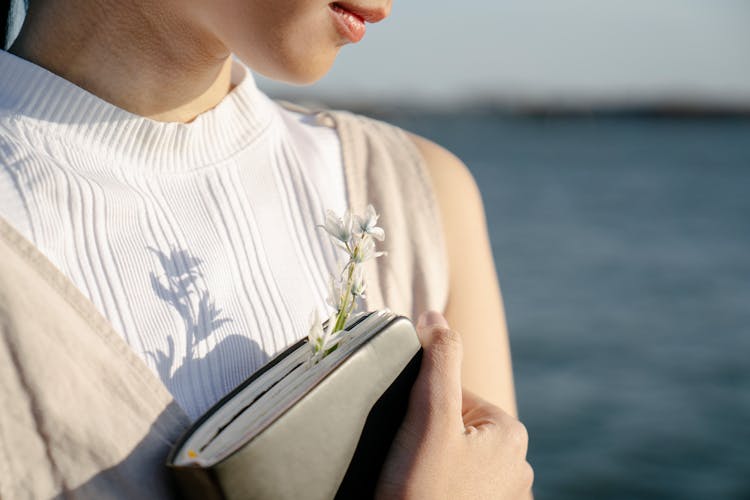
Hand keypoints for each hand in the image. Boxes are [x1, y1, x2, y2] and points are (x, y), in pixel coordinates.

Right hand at [375, 311, 533, 499]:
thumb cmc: (420, 489)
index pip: (454, 394)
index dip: (422, 409)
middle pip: (456, 429)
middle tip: (411, 465)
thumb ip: (439, 359)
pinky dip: (443, 489)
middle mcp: (519, 466)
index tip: (410, 439)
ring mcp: (507, 499)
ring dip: (435, 466)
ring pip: (457, 461)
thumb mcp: (430, 416)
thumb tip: (436, 315)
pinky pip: (461, 489)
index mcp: (510, 432)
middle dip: (430, 440)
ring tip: (417, 484)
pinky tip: (429, 496)